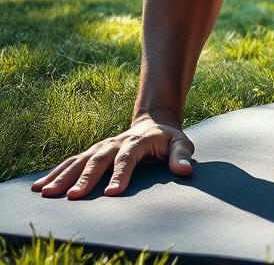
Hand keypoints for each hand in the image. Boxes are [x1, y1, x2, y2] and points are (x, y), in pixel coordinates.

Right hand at [30, 116, 193, 198]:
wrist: (154, 123)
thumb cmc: (168, 139)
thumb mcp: (181, 143)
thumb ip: (182, 155)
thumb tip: (186, 170)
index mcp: (138, 141)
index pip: (128, 158)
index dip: (121, 174)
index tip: (112, 193)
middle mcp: (116, 142)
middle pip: (99, 159)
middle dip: (86, 178)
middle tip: (74, 197)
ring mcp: (102, 147)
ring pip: (80, 160)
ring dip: (63, 176)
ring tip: (46, 192)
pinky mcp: (92, 152)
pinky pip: (71, 162)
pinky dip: (55, 173)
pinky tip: (39, 186)